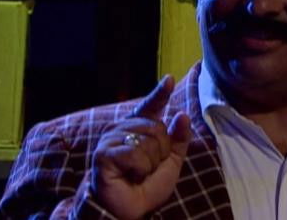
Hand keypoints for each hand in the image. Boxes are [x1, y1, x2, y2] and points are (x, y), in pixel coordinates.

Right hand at [91, 75, 191, 219]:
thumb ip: (177, 140)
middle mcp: (122, 128)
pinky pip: (136, 153)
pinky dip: (140, 169)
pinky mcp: (104, 152)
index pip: (150, 106)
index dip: (160, 93)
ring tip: (138, 173)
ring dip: (150, 163)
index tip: (169, 79)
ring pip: (147, 140)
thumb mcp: (170, 162)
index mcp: (137, 129)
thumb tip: (182, 115)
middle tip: (148, 169)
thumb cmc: (145, 187)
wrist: (128, 210)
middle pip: (157, 127)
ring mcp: (111, 139)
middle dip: (160, 152)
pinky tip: (129, 175)